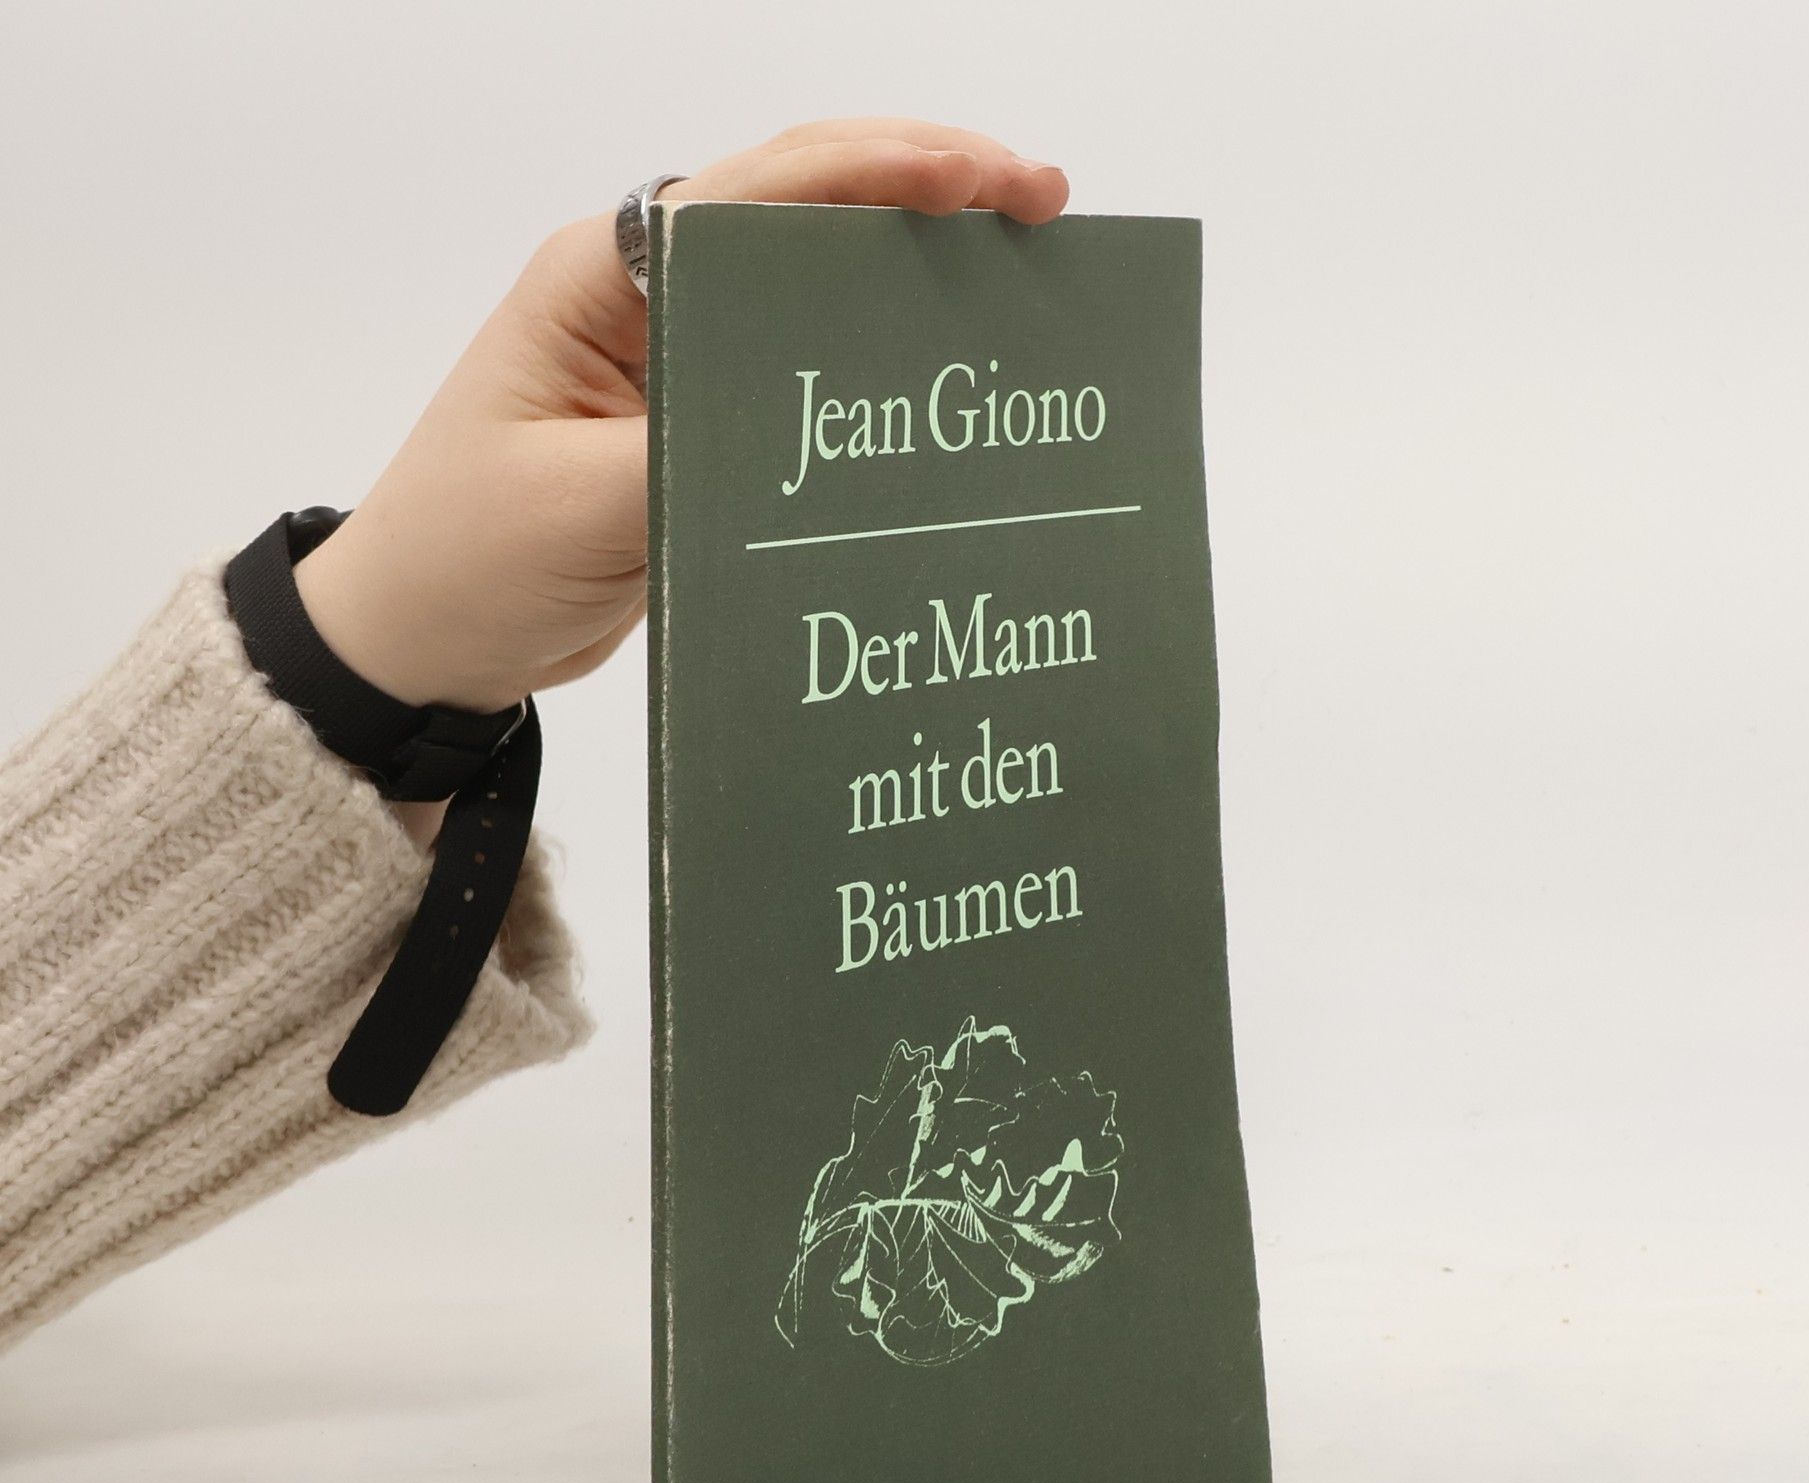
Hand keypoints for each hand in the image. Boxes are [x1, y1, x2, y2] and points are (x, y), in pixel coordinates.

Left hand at [293, 120, 1070, 714]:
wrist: (421, 639)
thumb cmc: (465, 558)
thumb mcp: (579, 509)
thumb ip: (694, 456)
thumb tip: (819, 433)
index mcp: (603, 278)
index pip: (761, 193)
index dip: (884, 172)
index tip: (986, 185)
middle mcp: (647, 300)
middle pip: (805, 213)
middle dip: (927, 195)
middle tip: (1043, 209)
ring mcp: (676, 363)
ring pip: (815, 290)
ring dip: (913, 275)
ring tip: (1023, 273)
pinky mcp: (698, 430)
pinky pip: (805, 380)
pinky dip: (877, 370)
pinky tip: (942, 380)